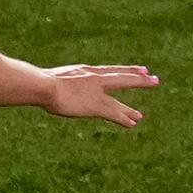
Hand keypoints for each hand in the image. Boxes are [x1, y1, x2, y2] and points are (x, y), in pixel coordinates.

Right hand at [37, 64, 156, 129]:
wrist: (43, 85)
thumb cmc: (38, 81)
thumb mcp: (48, 78)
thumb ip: (52, 81)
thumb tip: (39, 85)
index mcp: (86, 71)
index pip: (110, 70)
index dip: (126, 70)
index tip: (141, 68)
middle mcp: (95, 79)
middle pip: (122, 78)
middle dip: (139, 80)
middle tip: (154, 79)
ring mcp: (96, 93)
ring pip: (118, 102)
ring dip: (129, 110)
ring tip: (140, 117)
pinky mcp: (95, 106)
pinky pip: (113, 114)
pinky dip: (123, 118)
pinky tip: (133, 123)